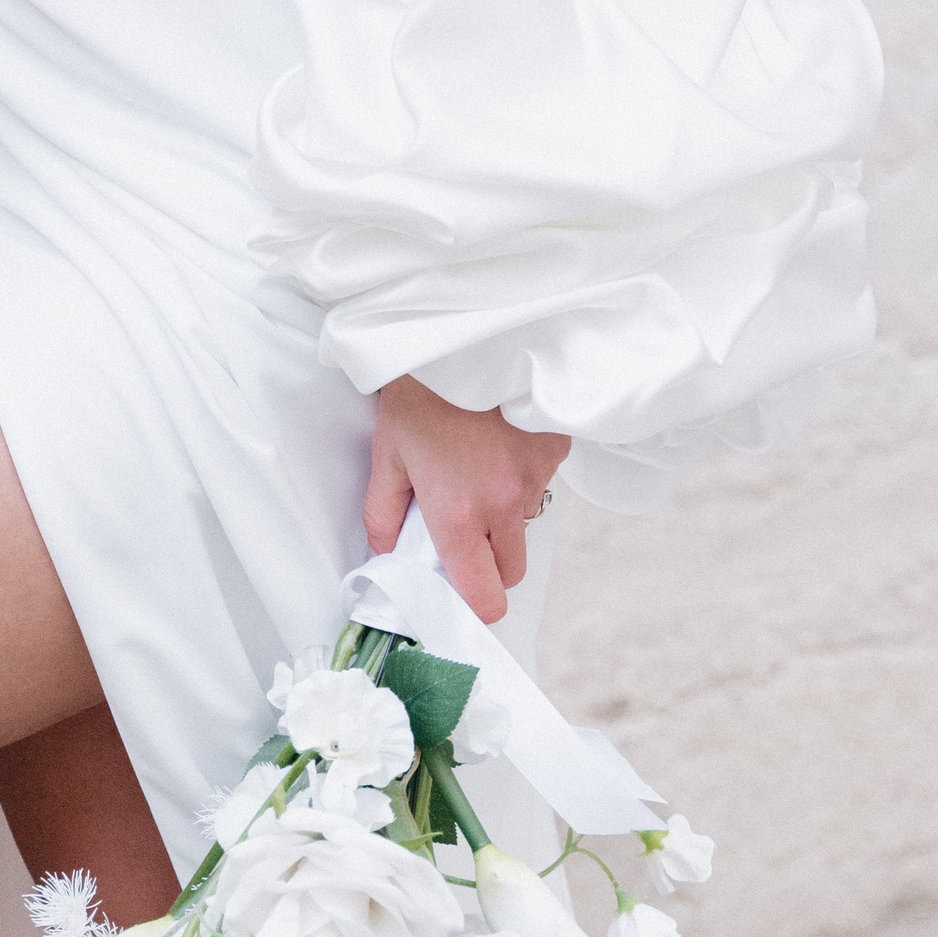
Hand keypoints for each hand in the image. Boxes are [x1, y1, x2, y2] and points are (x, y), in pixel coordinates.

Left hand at [364, 380, 568, 626]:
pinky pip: (541, 480)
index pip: (485, 598)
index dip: (475, 603)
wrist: (462, 333)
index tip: (461, 589)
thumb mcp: (386, 453)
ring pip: (526, 523)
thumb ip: (382, 514)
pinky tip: (499, 438)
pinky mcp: (555, 448)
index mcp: (457, 514)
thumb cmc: (417, 393)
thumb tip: (385, 553)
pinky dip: (522, 472)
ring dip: (505, 512)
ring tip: (477, 466)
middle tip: (464, 526)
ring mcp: (536, 476)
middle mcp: (503, 504)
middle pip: (511, 570)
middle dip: (490, 562)